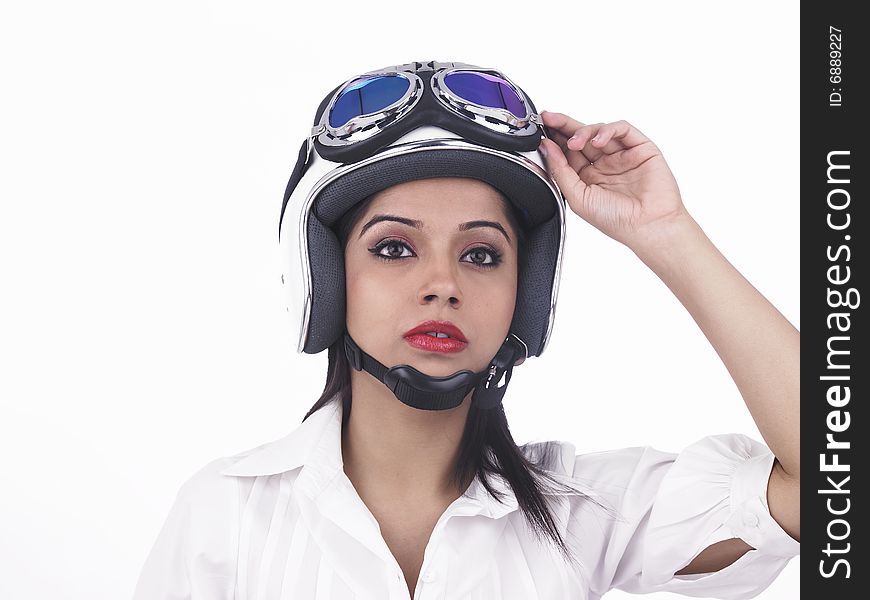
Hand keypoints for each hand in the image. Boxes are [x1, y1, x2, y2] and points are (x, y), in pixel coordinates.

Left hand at [538, 112, 688, 249]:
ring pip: (599, 131)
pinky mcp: (640, 148)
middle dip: (563, 125)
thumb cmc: (617, 220)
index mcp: (588, 178)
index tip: (540, 130)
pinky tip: (598, 140)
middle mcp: (604, 165)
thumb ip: (560, 172)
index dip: (554, 140)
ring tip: (575, 142)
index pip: (567, 152)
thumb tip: (546, 149)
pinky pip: (622, 130)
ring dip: (583, 131)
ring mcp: (622, 155)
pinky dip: (608, 130)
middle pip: (581, 137)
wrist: (648, 226)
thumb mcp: (578, 198)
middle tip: (549, 118)